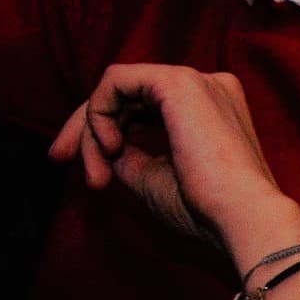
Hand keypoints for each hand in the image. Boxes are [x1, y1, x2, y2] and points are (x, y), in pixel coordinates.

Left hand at [46, 61, 299, 261]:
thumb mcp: (154, 179)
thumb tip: (100, 146)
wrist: (240, 219)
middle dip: (85, 127)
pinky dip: (99, 114)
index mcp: (209, 109)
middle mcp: (206, 86)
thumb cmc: (206, 209)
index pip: (142, 106)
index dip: (102, 131)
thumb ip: (128, 155)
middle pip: (124, 93)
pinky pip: (115, 82)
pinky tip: (111, 148)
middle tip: (58, 158)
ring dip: (92, 130)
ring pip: (116, 88)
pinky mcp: (177, 82)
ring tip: (97, 176)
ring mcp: (194, 80)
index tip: (88, 174)